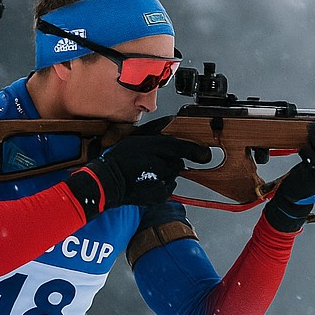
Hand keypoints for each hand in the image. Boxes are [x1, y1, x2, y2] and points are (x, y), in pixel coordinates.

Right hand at [81, 127, 211, 208]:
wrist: (108, 182)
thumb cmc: (119, 159)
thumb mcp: (137, 137)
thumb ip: (156, 128)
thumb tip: (172, 119)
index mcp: (154, 147)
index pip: (180, 148)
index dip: (195, 151)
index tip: (205, 155)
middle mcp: (159, 164)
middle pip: (176, 162)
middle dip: (169, 161)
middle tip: (152, 161)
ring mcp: (160, 181)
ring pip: (172, 174)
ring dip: (165, 173)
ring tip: (148, 171)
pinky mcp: (159, 194)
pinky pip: (169, 186)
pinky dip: (163, 184)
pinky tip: (149, 181)